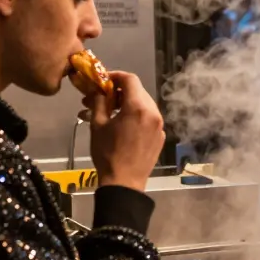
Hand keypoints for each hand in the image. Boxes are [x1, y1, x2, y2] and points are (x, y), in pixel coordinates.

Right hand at [88, 71, 164, 192]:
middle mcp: (154, 112)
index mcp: (138, 107)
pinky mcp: (161, 137)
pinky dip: (136, 116)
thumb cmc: (108, 153)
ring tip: (109, 112)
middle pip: (138, 91)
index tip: (103, 81)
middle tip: (102, 98)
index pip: (130, 79)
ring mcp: (160, 125)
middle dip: (119, 91)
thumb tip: (99, 90)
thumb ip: (100, 102)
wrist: (124, 183)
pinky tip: (123, 125)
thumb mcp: (98, 125)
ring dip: (127, 103)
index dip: (115, 76)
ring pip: (144, 104)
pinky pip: (149, 119)